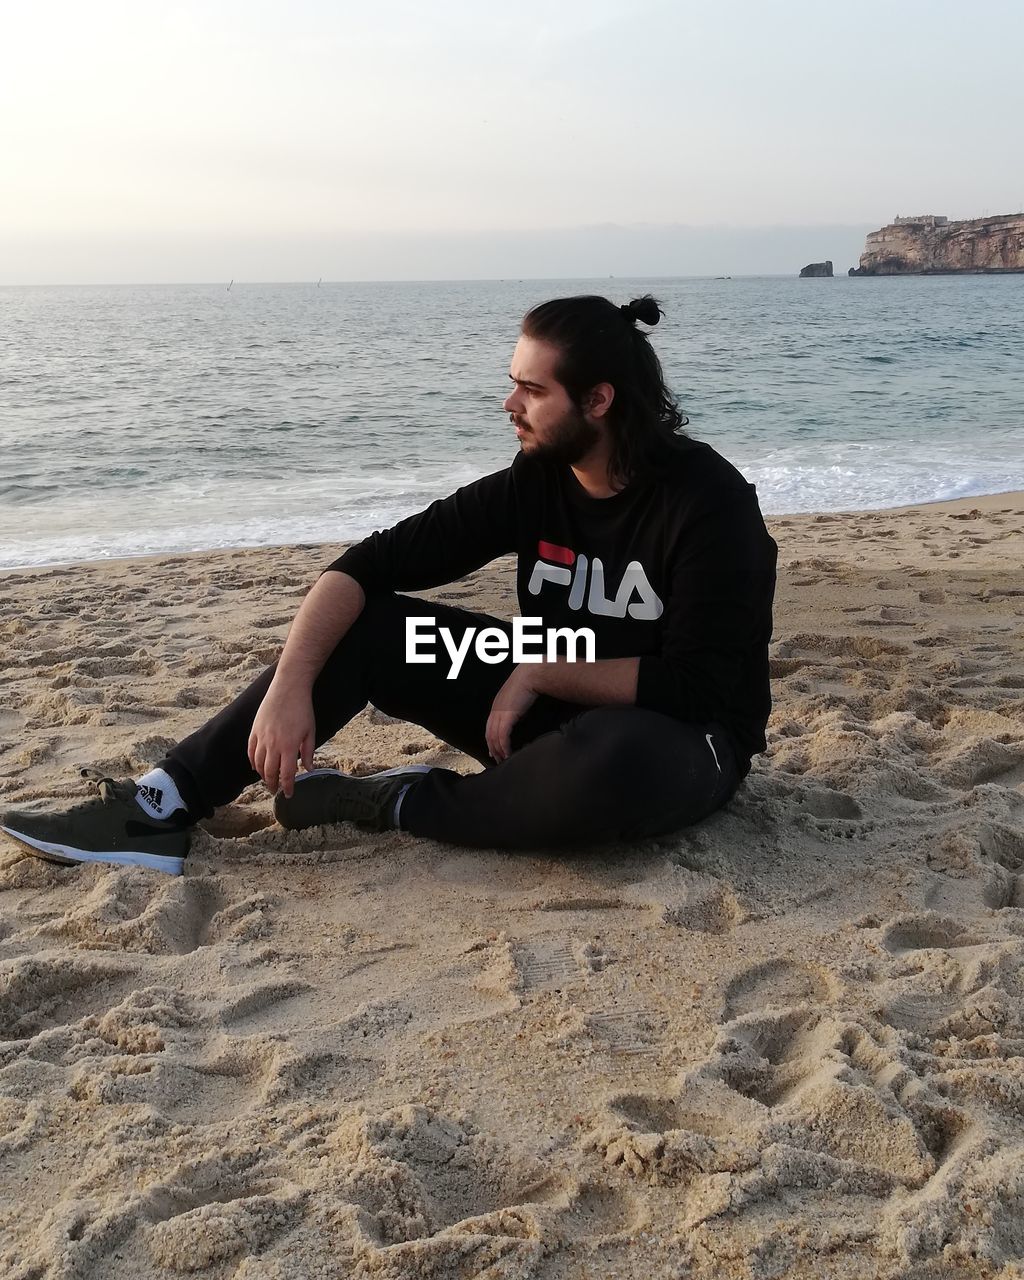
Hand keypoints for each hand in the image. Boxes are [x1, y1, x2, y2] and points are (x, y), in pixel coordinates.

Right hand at [248, 679, 315, 797]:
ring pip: (258, 764)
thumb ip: (308, 752)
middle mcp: (273, 744)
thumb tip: (308, 769)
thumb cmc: (302, 709)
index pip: (286, 774)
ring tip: (268, 780)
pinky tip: (256, 767)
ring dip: (262, 775)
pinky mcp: (254, 729)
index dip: (287, 787)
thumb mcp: (311, 732)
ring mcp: (261, 737)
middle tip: (276, 791)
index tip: (289, 794)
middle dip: (273, 785)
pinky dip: (252, 762)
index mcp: (289, 746)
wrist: (288, 688)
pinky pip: (250, 751)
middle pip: (269, 772)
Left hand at [485, 666, 537, 763]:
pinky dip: (504, 747)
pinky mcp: (507, 716)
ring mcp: (499, 713)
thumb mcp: (518, 698)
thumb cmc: (528, 682)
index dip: (491, 740)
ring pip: (494, 738)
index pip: (490, 727)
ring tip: (504, 759)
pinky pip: (502, 736)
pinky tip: (508, 753)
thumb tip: (518, 718)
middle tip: (497, 760)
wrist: (530, 675)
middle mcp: (495, 710)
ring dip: (498, 751)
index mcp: (497, 706)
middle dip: (493, 749)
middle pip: (489, 734)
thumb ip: (515, 709)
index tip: (493, 750)